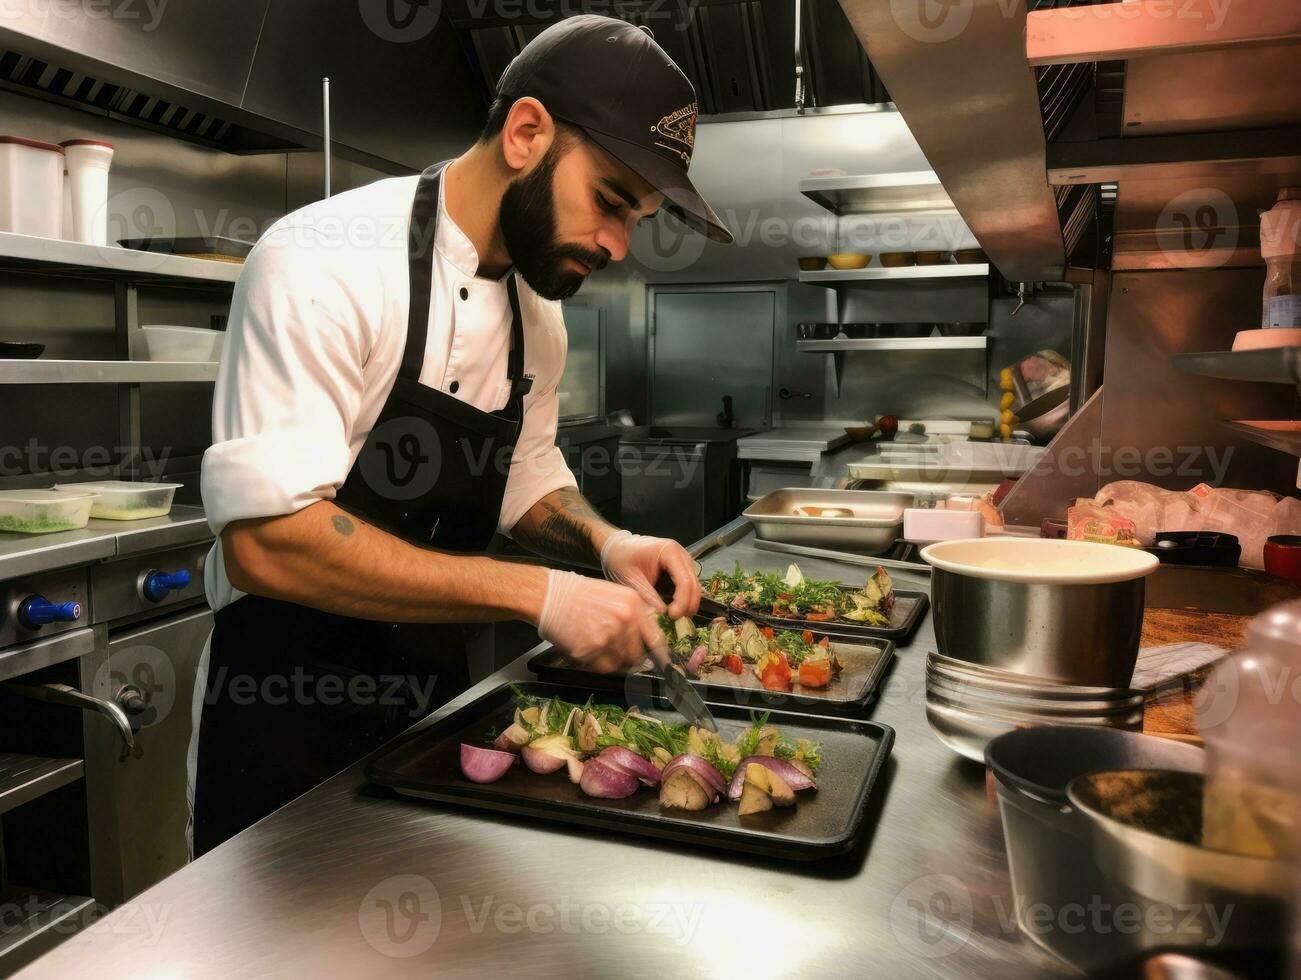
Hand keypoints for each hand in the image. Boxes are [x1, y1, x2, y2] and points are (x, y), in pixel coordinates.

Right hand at [536, 570, 665, 672]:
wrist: (550, 596)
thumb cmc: (582, 595)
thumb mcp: (617, 594)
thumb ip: (636, 614)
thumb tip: (649, 637)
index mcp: (633, 606)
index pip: (655, 638)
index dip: (658, 654)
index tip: (660, 661)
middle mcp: (624, 622)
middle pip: (638, 655)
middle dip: (631, 657)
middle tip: (619, 651)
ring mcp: (606, 638)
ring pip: (621, 664)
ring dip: (613, 660)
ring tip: (600, 646)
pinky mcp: (589, 652)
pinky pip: (602, 668)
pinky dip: (598, 664)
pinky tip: (590, 649)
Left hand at [600, 530, 701, 619]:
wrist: (616, 547)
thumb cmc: (621, 558)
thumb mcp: (632, 579)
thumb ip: (648, 597)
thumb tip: (663, 616)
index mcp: (670, 552)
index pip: (685, 581)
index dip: (682, 602)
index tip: (672, 617)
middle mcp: (682, 555)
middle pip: (694, 585)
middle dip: (687, 606)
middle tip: (674, 621)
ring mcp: (683, 562)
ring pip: (693, 588)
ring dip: (686, 604)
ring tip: (672, 618)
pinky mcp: (680, 570)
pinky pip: (686, 587)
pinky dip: (682, 600)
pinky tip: (671, 610)